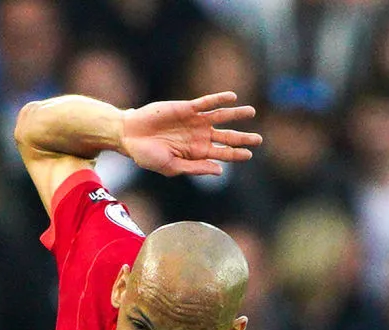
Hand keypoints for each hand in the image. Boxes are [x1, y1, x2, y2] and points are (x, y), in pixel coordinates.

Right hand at [120, 91, 260, 178]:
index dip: (235, 154)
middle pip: (225, 136)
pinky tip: (232, 98)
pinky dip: (219, 99)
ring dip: (236, 115)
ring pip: (220, 117)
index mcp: (195, 153)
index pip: (221, 154)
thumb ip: (195, 168)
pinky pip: (206, 102)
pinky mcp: (187, 108)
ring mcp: (194, 121)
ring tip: (251, 112)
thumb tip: (220, 171)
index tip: (249, 155)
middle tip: (258, 140)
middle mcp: (198, 136)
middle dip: (242, 138)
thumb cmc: (147, 155)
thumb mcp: (172, 167)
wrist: (129, 136)